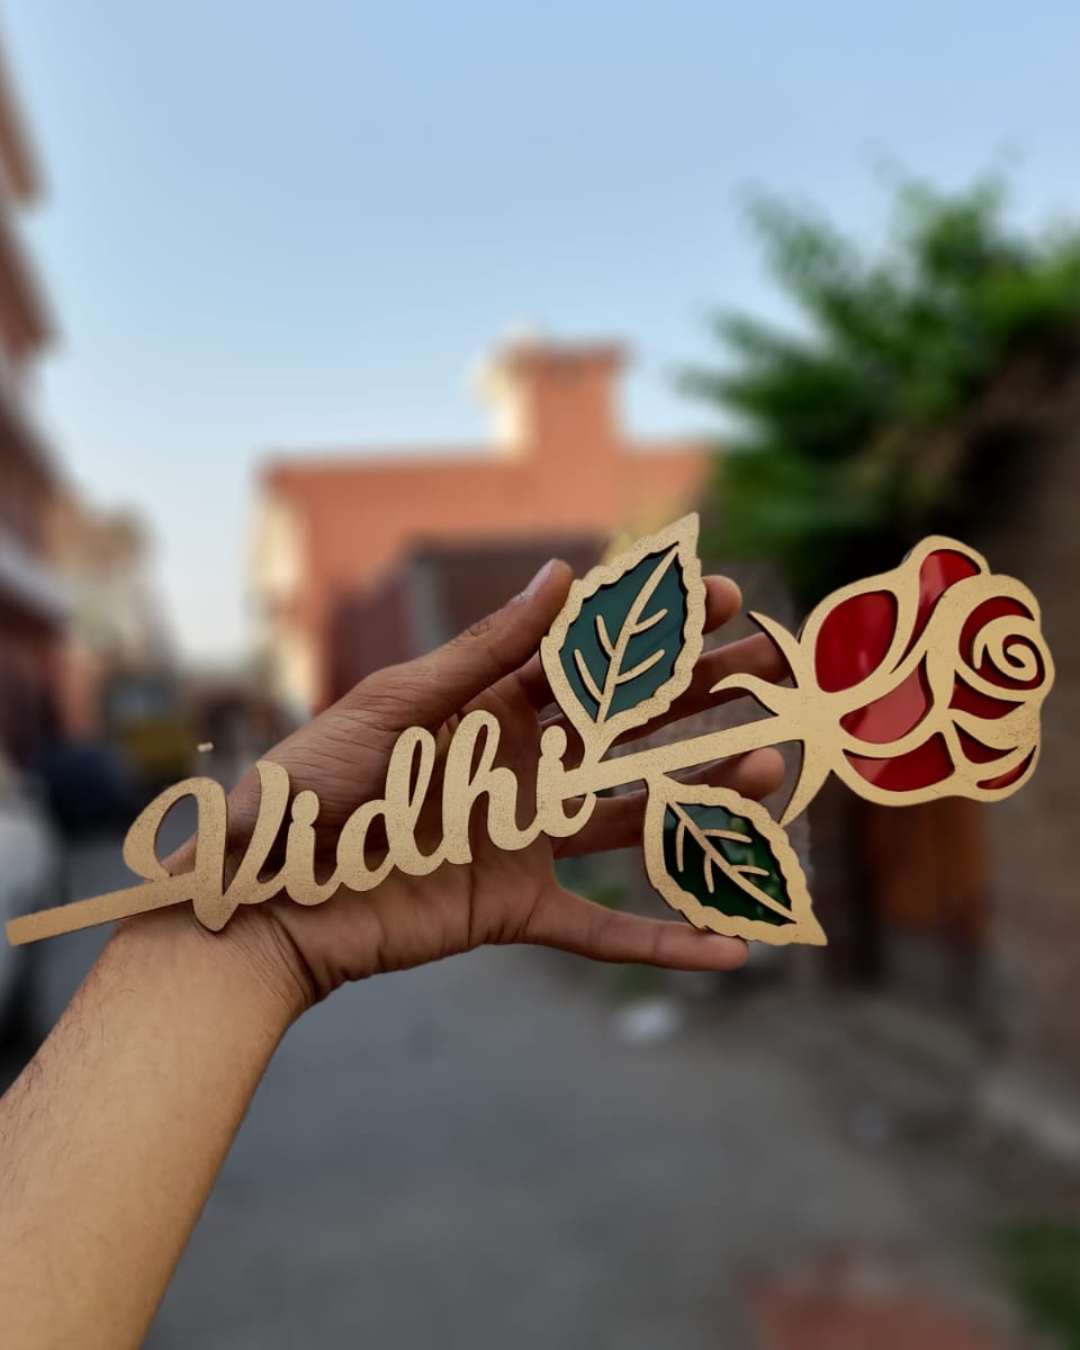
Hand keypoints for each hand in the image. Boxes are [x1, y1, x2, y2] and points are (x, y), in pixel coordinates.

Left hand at [178, 559, 785, 1011]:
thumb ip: (486, 652)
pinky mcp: (516, 908)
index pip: (591, 658)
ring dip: (702, 799)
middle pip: (630, 727)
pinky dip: (661, 943)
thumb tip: (565, 574)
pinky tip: (728, 948)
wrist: (264, 894)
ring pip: (635, 817)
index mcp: (490, 707)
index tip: (723, 595)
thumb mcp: (398, 706)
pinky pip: (601, 931)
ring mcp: (525, 839)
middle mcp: (521, 768)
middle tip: (773, 665)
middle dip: (701, 694)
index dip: (658, 626)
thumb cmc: (311, 784)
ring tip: (767, 773)